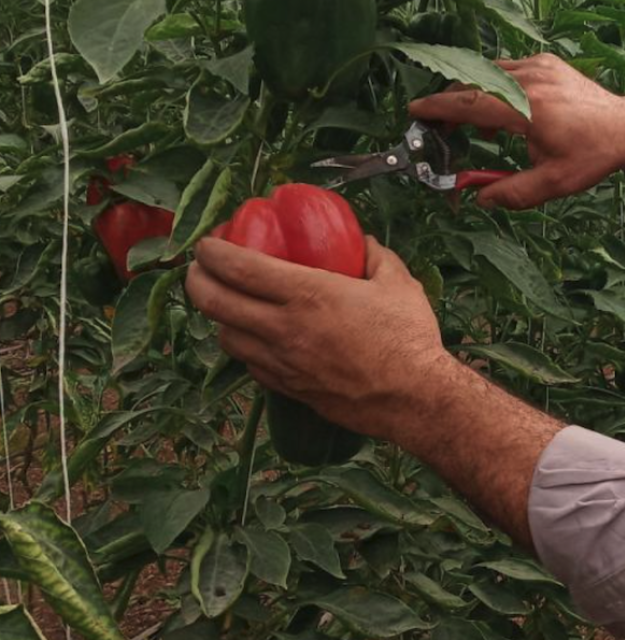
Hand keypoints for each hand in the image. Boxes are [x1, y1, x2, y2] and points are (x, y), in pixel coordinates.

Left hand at [185, 235, 446, 442]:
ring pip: (224, 336)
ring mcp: (281, 362)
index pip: (237, 267)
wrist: (414, 398)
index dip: (212, 250)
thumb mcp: (398, 282)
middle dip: (196, 278)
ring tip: (229, 300)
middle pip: (213, 302)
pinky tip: (257, 335)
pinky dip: (243, 344)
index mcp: (308, 294)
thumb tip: (362, 241)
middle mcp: (284, 328)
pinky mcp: (287, 388)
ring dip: (217, 314)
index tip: (209, 241)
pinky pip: (248, 363)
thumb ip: (375, 256)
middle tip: (203, 266)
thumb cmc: (408, 337)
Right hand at [408, 53, 624, 209]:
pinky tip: (500, 114)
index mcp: (527, 108)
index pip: (470, 102)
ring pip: (486, 74)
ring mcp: (537, 65)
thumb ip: (511, 193)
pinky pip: (505, 70)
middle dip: (451, 106)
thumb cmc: (592, 155)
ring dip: (473, 97)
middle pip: (472, 85)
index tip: (415, 112)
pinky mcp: (545, 61)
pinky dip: (493, 87)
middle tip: (440, 131)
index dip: (438, 108)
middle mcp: (529, 79)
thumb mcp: (553, 183)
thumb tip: (478, 198)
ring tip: (475, 128)